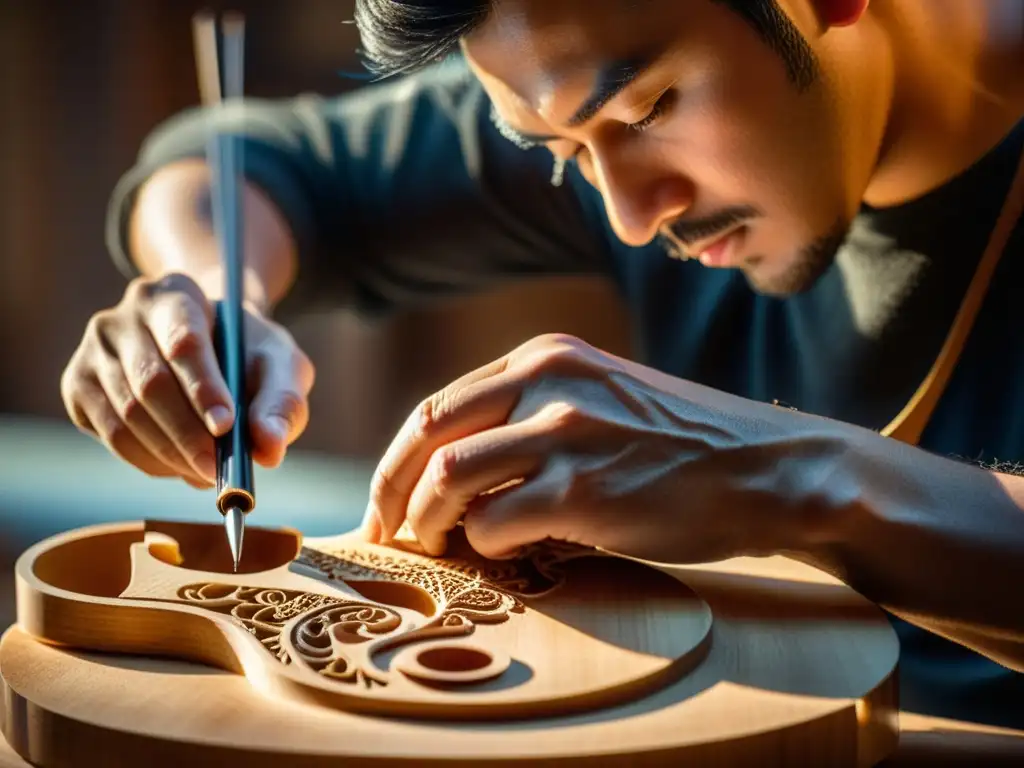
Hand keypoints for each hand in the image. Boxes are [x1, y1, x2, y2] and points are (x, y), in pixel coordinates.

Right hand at [61, 273, 314, 487]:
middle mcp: (124, 315)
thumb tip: (270, 448)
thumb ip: (281, 403)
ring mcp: (94, 350)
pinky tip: (179, 466)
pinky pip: (109, 434)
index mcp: (175, 293)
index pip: (183, 342)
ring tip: (206, 473)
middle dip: (187, 434)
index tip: (226, 427)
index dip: (203, 388)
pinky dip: (147, 460)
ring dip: (170, 455)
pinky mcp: (78, 385)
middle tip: (218, 470)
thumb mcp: (281, 366)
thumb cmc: (248, 354)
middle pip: (150, 383)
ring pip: (126, 415)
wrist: (213, 345)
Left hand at [360, 333, 848, 562]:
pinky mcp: (585, 489)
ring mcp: (566, 432)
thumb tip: (455, 474)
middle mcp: (547, 380)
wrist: (770, 469)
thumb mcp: (602, 399)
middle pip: (427, 434)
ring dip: (425, 523)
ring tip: (430, 550)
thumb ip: (533, 415)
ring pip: (446, 478)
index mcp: (545, 357)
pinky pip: (492, 524)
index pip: (440, 406)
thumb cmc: (684, 446)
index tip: (390, 501)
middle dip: (391, 491)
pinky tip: (499, 557)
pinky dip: (480, 547)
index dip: (400, 459)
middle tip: (384, 534)